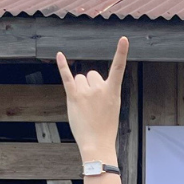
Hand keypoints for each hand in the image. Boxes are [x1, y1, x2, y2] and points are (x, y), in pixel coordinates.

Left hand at [56, 37, 128, 162]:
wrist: (98, 144)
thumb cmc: (105, 128)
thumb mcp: (111, 108)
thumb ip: (102, 92)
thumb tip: (86, 79)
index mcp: (113, 91)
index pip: (119, 68)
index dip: (121, 52)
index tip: (123, 39)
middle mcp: (101, 88)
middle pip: (91, 75)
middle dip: (90, 86)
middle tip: (93, 105)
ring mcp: (87, 92)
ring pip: (79, 79)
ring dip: (79, 89)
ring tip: (84, 106)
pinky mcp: (74, 97)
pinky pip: (67, 77)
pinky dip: (62, 65)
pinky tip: (59, 55)